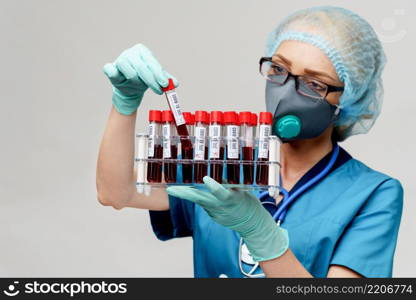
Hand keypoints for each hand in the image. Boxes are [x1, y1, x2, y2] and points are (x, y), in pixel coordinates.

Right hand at [103, 44, 178, 114]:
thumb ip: (166, 80)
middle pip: (142, 68)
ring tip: (139, 85)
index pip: (152, 62)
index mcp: (142, 51)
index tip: (164, 84)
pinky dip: (115, 74)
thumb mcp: (157, 78)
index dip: (159, 74)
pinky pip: (111, 71)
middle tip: (159, 91)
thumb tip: (175, 83)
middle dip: (152, 81)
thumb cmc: (143, 79)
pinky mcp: (110, 68)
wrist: (130, 88)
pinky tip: (120, 78)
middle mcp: (130, 53)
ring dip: (137, 82)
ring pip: (131, 73)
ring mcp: (119, 59)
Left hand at [166, 176, 288, 261]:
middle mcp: (221, 207)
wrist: (252, 224)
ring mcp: (215, 213)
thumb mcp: (243, 191)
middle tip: (170, 189)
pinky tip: (189, 193)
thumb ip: (231, 183)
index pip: (221, 192)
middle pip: (200, 199)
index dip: (213, 186)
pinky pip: (204, 205)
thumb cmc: (249, 204)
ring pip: (199, 202)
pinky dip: (197, 199)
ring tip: (173, 189)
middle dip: (184, 194)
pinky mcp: (213, 216)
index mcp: (231, 199)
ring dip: (186, 195)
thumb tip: (219, 172)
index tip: (206, 179)